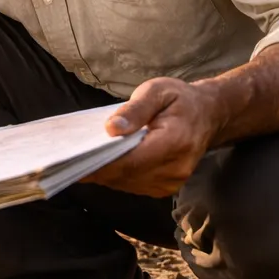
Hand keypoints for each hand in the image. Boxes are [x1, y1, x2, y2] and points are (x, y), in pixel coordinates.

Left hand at [84, 77, 225, 197]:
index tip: (74, 160)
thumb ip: (134, 110)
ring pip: (125, 183)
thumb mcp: (157, 91)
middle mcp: (175, 168)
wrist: (208, 115)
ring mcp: (172, 182)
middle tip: (70, 158)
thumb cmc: (179, 99)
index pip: (131, 161)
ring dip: (104, 172)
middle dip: (96, 168)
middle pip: (125, 175)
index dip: (100, 164)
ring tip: (84, 157)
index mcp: (175, 142)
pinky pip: (132, 185)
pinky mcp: (166, 188)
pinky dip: (116, 175)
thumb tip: (111, 129)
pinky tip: (105, 161)